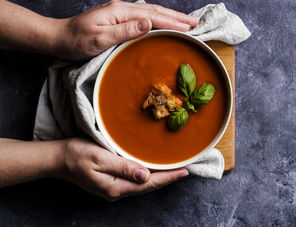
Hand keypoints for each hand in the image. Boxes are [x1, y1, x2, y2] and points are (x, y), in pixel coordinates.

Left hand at [56, 0, 198, 59]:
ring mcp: (120, 11)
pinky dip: (159, 18)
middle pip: (156, 10)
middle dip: (177, 16)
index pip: (153, 16)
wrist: (58, 37)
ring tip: (186, 21)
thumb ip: (125, 30)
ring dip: (170, 16)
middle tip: (196, 22)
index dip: (173, 22)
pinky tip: (163, 21)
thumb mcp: (99, 39)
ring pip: (151, 11)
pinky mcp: (117, 17)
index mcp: (120, 12)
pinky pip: (144, 16)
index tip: (190, 27)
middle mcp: (122, 8)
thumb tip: (149, 23)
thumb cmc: (76, 42)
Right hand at [61, 137, 188, 200]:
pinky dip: (149, 176)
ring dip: (160, 178)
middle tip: (185, 170)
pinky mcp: (112, 182)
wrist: (59, 159)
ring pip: (143, 185)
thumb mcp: (100, 158)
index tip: (185, 171)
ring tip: (175, 171)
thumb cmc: (77, 155)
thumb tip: (145, 176)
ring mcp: (114, 188)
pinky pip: (136, 181)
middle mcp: (117, 191)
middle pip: (149, 186)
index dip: (169, 177)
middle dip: (168, 179)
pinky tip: (154, 171)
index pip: (149, 184)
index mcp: (116, 187)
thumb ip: (123, 168)